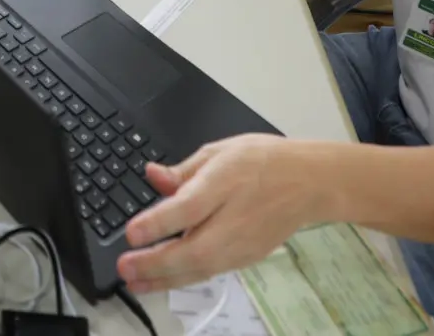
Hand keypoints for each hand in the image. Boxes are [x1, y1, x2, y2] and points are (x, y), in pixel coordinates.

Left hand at [118, 134, 322, 292]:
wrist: (309, 183)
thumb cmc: (262, 161)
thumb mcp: (220, 151)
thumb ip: (184, 170)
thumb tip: (153, 176)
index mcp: (225, 183)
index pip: (189, 208)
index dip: (159, 223)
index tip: (132, 233)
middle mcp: (234, 219)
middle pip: (193, 250)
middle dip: (155, 263)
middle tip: (124, 268)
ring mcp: (242, 244)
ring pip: (201, 269)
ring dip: (164, 279)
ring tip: (135, 283)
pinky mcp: (246, 259)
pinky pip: (210, 272)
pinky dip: (184, 279)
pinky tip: (161, 281)